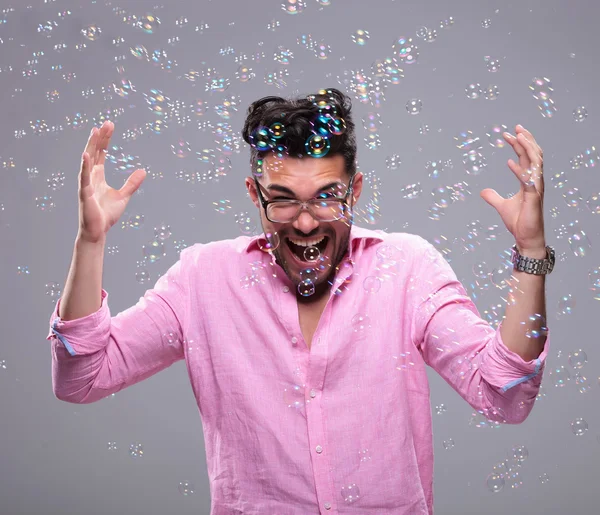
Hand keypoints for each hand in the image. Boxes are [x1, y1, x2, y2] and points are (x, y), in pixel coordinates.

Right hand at [78, 121, 145, 242]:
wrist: (98, 231)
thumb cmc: (107, 214)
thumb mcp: (124, 196)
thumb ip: (132, 183)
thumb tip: (143, 170)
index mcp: (98, 176)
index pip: (101, 153)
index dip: (105, 140)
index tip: (109, 126)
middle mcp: (90, 176)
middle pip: (95, 152)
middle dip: (100, 137)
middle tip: (106, 123)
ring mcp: (85, 183)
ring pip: (88, 160)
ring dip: (91, 145)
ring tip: (95, 131)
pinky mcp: (84, 193)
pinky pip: (83, 177)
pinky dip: (84, 166)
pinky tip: (86, 155)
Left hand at [480, 124, 545, 252]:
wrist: (526, 237)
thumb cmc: (518, 222)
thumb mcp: (501, 206)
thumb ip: (493, 197)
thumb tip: (483, 191)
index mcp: (529, 181)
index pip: (527, 157)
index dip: (520, 144)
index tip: (511, 132)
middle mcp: (535, 182)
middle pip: (533, 155)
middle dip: (525, 140)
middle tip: (516, 128)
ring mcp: (536, 189)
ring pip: (535, 163)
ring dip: (526, 149)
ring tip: (518, 136)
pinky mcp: (533, 198)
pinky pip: (527, 181)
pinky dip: (519, 171)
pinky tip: (509, 162)